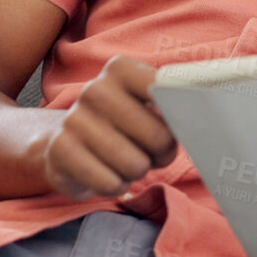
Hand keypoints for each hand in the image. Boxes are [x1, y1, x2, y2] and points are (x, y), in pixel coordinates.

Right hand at [40, 55, 177, 200]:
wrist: (63, 144)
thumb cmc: (120, 127)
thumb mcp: (146, 108)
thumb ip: (172, 108)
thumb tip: (197, 122)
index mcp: (120, 69)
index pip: (169, 92)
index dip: (180, 119)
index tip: (174, 124)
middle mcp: (95, 89)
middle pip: (159, 136)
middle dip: (161, 154)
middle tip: (149, 153)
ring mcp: (74, 119)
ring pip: (135, 165)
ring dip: (137, 172)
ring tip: (124, 162)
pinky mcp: (60, 151)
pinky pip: (110, 183)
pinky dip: (116, 186)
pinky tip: (105, 174)